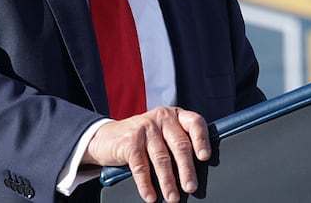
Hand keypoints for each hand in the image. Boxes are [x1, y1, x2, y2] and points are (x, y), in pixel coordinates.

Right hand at [83, 106, 210, 202]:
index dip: (202, 140)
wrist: (105, 138)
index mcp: (175, 116)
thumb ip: (179, 142)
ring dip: (168, 182)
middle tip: (191, 187)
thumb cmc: (142, 139)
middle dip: (186, 169)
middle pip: (180, 145)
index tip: (205, 157)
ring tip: (173, 197)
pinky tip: (151, 196)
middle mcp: (162, 118)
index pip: (195, 123)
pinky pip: (141, 167)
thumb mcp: (163, 134)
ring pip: (161, 158)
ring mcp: (145, 128)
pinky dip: (146, 185)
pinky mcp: (130, 141)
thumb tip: (198, 170)